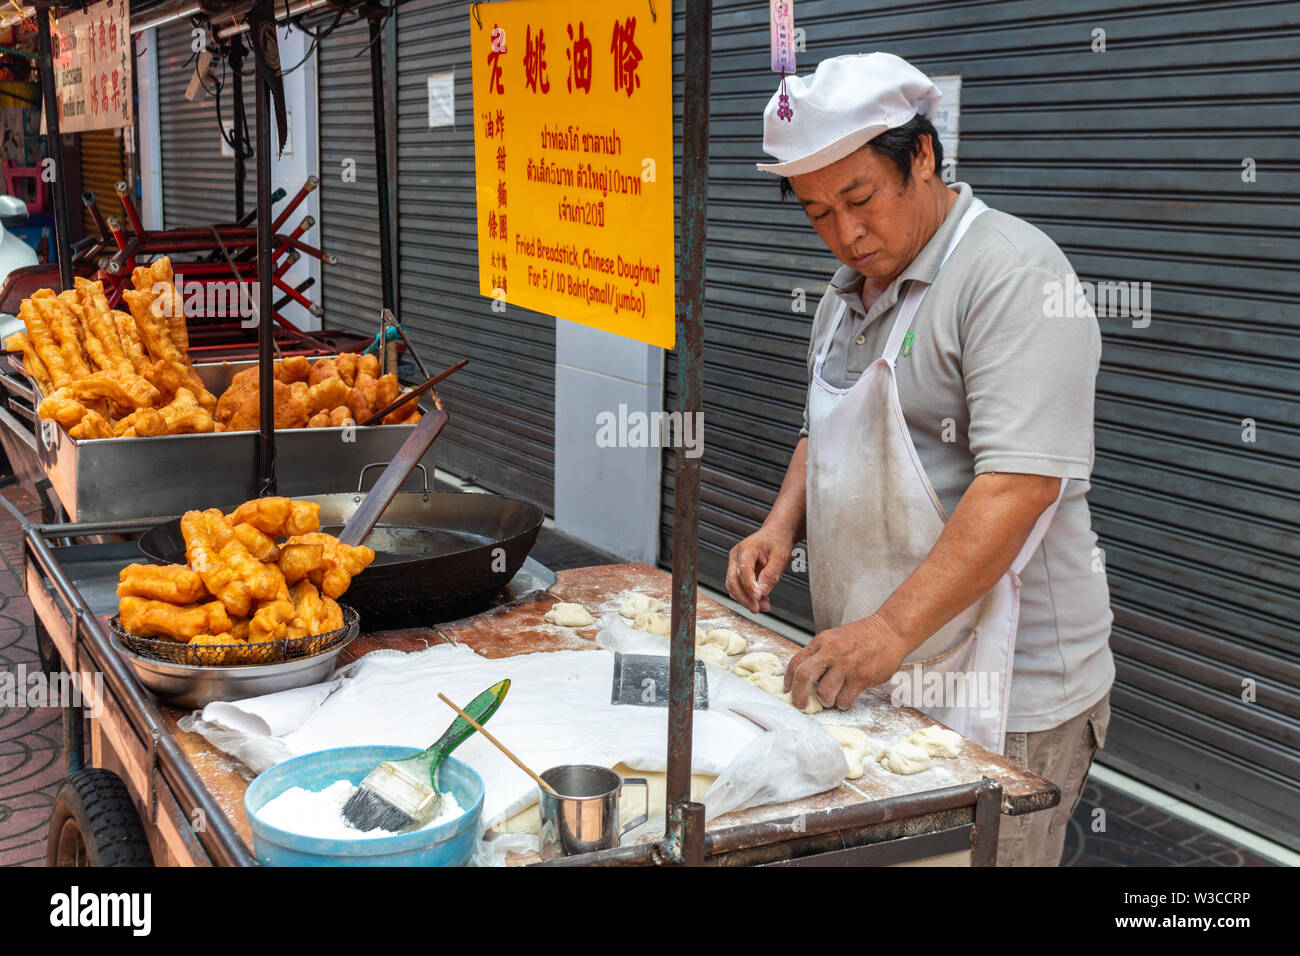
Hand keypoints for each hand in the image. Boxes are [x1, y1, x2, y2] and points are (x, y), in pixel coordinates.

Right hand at [726, 524, 795, 612]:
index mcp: (746, 548)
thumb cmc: (778, 541)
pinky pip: (740, 587)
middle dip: (744, 597)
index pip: (743, 570)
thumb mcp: (780, 556)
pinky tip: (763, 602)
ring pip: (734, 586)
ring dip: (746, 599)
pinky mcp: (739, 572)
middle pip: (733, 580)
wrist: (777, 534)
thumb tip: (762, 592)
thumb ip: (771, 574)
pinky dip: (749, 596)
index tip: (758, 598)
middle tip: (757, 609)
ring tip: (763, 607)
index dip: (749, 586)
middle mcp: (736, 556)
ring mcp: (735, 564)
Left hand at [784, 614, 910, 710]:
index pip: (796, 662)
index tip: (788, 689)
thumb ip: (820, 654)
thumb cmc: (863, 636)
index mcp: (822, 641)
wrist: (890, 631)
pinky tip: (846, 698)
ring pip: (824, 693)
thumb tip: (804, 677)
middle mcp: (832, 651)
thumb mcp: (835, 637)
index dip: (789, 679)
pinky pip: (844, 700)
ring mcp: (847, 665)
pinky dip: (842, 704)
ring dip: (825, 701)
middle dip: (799, 695)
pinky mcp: (861, 677)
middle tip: (800, 704)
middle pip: (804, 676)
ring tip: (831, 698)